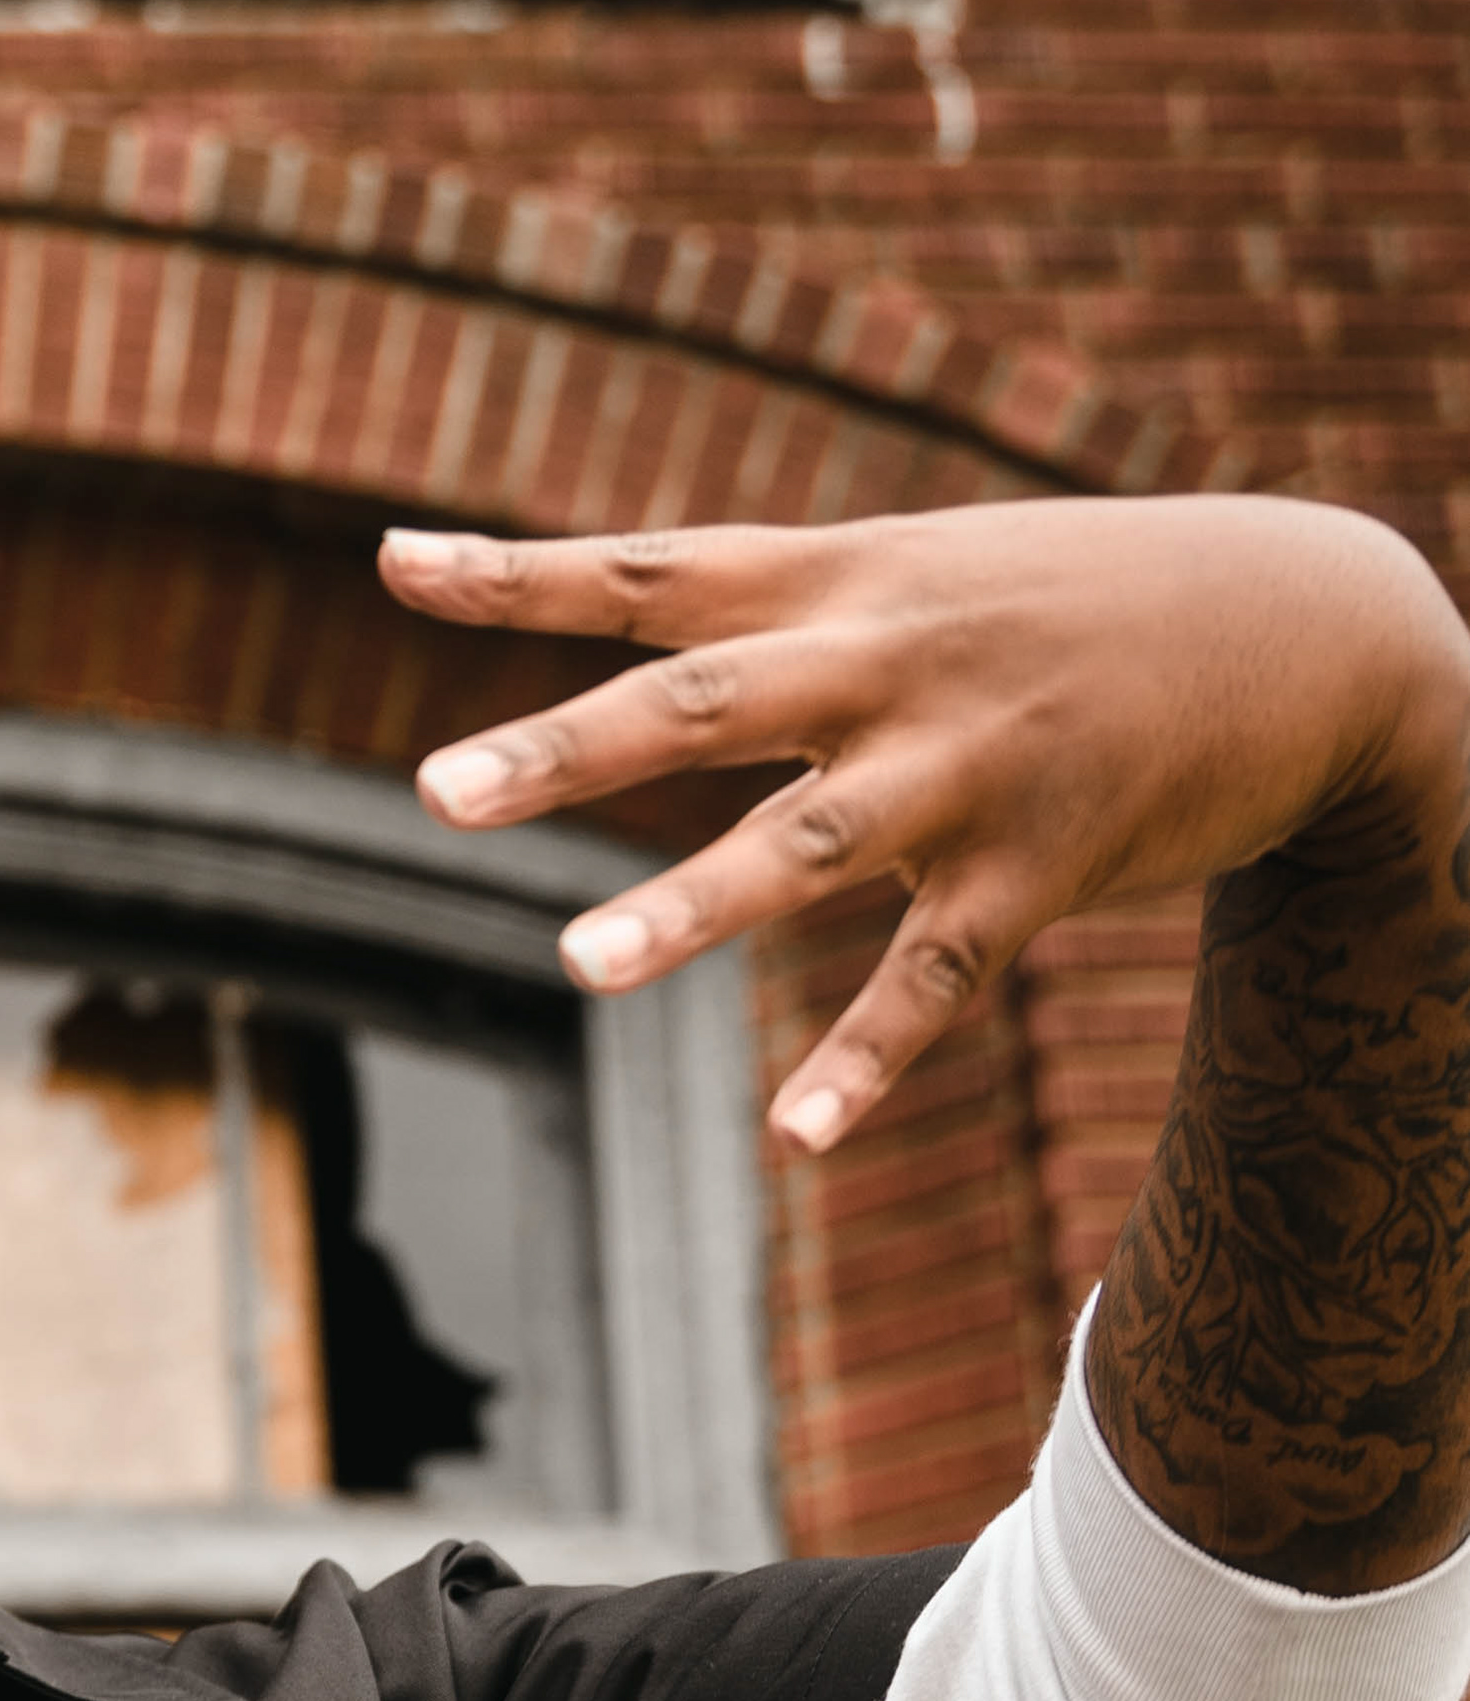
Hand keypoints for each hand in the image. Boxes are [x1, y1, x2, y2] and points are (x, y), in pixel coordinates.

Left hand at [379, 495, 1469, 1149]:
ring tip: (578, 965)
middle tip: (436, 791)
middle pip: (703, 702)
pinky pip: (936, 978)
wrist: (1307, 624)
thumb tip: (622, 602)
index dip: (520, 573)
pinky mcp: (1045, 868)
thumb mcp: (918, 569)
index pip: (652, 570)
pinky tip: (790, 1138)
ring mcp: (970, 768)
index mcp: (845, 580)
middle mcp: (893, 662)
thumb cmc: (1071, 604)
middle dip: (567, 748)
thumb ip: (771, 602)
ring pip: (810, 845)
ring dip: (690, 907)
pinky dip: (865, 1062)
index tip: (393, 563)